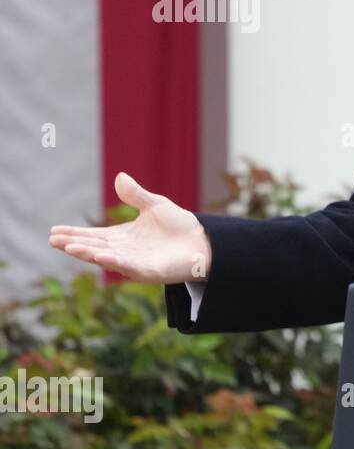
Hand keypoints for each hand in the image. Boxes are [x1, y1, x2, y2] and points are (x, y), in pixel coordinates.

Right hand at [49, 172, 211, 284]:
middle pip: (95, 248)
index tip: (53, 231)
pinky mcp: (151, 272)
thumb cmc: (180, 226)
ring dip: (89, 254)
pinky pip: (130, 268)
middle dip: (74, 244)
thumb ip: (137, 195)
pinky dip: (116, 262)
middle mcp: (125, 251)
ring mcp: (137, 263)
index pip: (93, 236)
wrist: (205, 241)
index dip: (74, 234)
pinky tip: (103, 256)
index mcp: (123, 237)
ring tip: (71, 248)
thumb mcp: (155, 205)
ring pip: (108, 259)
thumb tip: (120, 176)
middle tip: (54, 240)